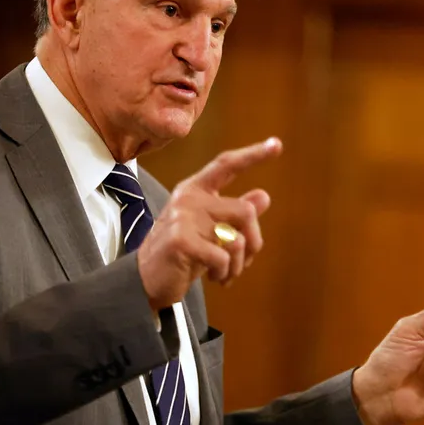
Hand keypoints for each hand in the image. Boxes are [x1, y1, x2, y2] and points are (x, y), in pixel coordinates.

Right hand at [137, 137, 282, 310]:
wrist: (147, 280)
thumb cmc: (184, 253)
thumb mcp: (211, 231)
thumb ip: (235, 214)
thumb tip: (264, 196)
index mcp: (195, 190)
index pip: (227, 165)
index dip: (253, 155)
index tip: (277, 144)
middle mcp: (188, 198)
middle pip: (245, 212)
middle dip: (253, 242)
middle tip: (245, 261)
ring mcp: (182, 218)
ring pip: (236, 239)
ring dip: (238, 264)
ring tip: (226, 273)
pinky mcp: (181, 241)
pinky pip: (223, 257)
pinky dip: (224, 272)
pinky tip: (214, 277)